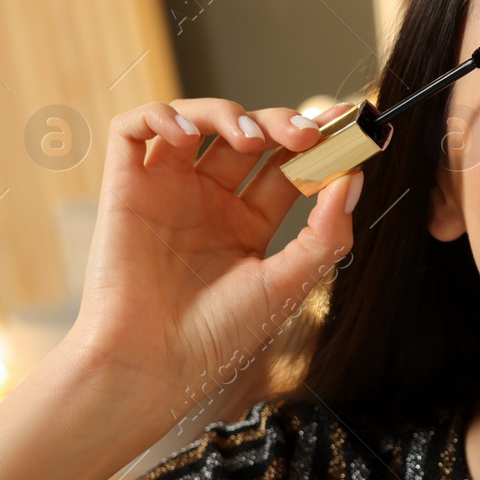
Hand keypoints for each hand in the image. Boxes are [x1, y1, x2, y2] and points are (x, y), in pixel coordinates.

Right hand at [64, 99, 369, 424]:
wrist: (152, 365)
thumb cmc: (218, 337)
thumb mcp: (288, 284)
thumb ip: (325, 233)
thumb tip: (354, 178)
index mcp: (249, 224)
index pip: (288, 166)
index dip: (317, 143)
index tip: (350, 127)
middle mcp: (210, 201)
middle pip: (251, 137)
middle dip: (283, 124)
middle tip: (309, 134)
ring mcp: (168, 190)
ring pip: (199, 120)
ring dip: (229, 114)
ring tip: (254, 139)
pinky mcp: (125, 187)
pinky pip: (133, 128)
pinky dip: (160, 115)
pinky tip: (186, 134)